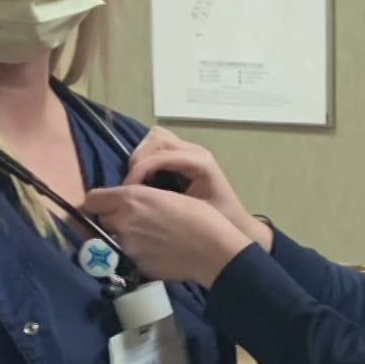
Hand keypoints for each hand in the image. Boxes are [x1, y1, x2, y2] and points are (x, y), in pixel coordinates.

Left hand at [82, 185, 254, 287]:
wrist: (213, 250)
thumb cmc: (198, 216)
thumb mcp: (164, 196)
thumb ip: (137, 199)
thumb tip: (124, 203)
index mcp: (130, 199)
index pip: (92, 199)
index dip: (99, 201)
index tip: (108, 204)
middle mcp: (123, 222)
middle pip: (100, 220)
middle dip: (111, 219)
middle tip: (131, 220)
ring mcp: (127, 248)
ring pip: (112, 240)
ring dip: (122, 238)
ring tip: (145, 238)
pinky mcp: (136, 266)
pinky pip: (127, 257)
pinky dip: (136, 254)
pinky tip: (155, 252)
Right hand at [126, 129, 272, 250]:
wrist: (235, 224)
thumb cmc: (219, 223)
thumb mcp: (193, 214)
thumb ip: (167, 202)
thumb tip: (136, 195)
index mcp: (201, 163)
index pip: (162, 155)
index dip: (141, 170)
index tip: (128, 190)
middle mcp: (196, 151)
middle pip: (158, 138)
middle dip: (139, 159)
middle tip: (131, 185)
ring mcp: (190, 151)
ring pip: (157, 138)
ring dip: (141, 156)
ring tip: (136, 180)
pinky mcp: (184, 156)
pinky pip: (159, 146)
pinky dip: (146, 157)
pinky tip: (143, 178)